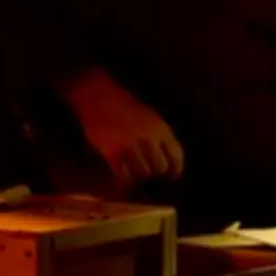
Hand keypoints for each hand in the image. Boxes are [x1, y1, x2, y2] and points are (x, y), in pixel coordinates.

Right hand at [57, 68, 183, 190]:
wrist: (99, 96)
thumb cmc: (127, 108)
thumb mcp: (152, 118)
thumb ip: (161, 138)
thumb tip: (169, 163)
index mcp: (161, 128)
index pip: (176, 155)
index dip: (176, 170)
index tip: (172, 177)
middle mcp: (148, 137)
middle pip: (160, 167)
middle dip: (156, 174)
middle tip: (150, 176)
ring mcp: (129, 144)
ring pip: (143, 173)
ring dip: (140, 176)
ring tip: (136, 175)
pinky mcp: (111, 151)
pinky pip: (123, 174)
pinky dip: (125, 180)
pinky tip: (124, 179)